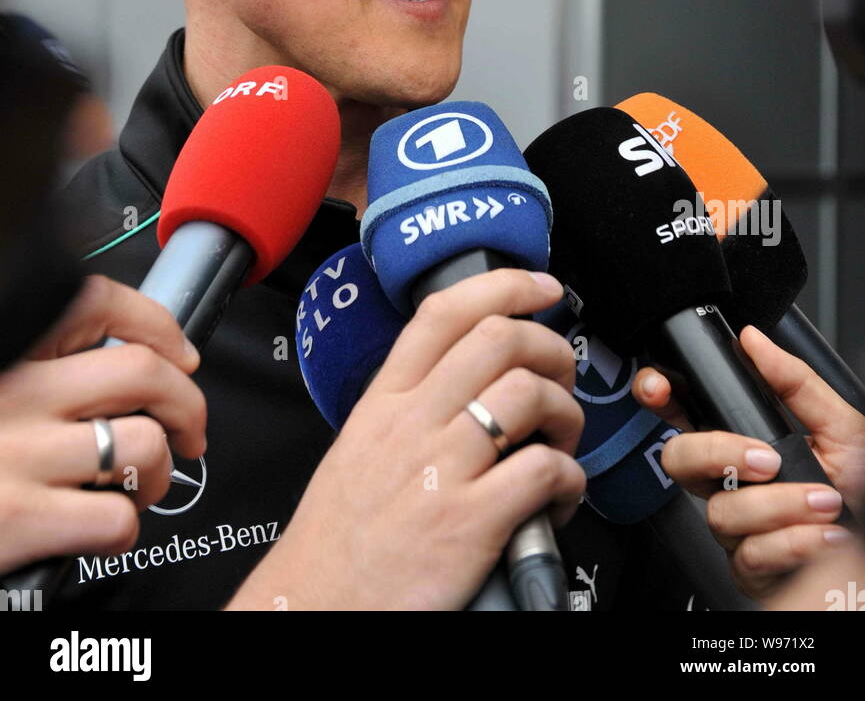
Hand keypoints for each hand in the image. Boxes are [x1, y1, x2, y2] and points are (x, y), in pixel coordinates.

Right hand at [0, 274, 206, 572]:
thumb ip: (37, 369)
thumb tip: (122, 360)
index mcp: (8, 355)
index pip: (97, 302)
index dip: (157, 323)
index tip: (180, 354)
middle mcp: (15, 395)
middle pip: (142, 372)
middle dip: (187, 404)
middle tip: (189, 431)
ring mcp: (20, 456)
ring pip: (142, 445)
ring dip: (159, 473)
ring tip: (141, 486)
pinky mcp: (21, 520)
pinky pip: (117, 518)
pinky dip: (125, 529)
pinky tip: (101, 530)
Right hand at [227, 268, 583, 610]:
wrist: (316, 606)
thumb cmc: (341, 537)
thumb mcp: (359, 446)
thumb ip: (407, 406)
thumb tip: (466, 379)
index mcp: (384, 401)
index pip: (443, 313)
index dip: (504, 285)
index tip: (541, 287)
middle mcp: (412, 423)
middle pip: (498, 339)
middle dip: (550, 346)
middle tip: (562, 374)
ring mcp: (441, 469)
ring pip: (526, 394)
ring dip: (566, 411)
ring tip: (562, 440)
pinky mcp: (470, 522)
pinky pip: (543, 470)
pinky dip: (571, 478)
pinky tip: (560, 496)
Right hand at [631, 324, 864, 599]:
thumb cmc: (859, 486)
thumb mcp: (840, 425)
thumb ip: (795, 381)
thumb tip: (753, 340)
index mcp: (741, 438)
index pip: (680, 410)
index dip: (658, 394)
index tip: (661, 389)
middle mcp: (729, 481)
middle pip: (679, 459)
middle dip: (717, 453)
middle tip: (768, 460)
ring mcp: (735, 527)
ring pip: (720, 512)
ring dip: (780, 506)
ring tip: (825, 503)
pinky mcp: (748, 569)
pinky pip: (748, 556)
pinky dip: (793, 542)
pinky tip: (822, 535)